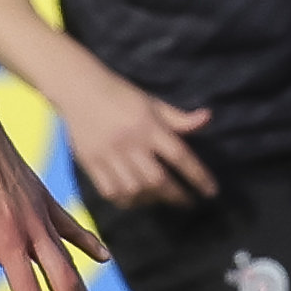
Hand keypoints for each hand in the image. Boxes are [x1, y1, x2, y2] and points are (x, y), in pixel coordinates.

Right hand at [57, 63, 216, 206]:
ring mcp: (108, 154)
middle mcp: (130, 142)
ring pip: (134, 189)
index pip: (180, 156)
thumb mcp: (153, 103)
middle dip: (177, 196)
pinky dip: (126, 200)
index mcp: (148, 125)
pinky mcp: (90, 161)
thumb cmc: (121, 95)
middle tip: (188, 202)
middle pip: (158, 179)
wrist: (79, 89)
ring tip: (161, 199)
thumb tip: (208, 118)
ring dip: (152, 199)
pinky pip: (110, 191)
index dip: (198, 176)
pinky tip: (135, 199)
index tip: (211, 192)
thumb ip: (179, 118)